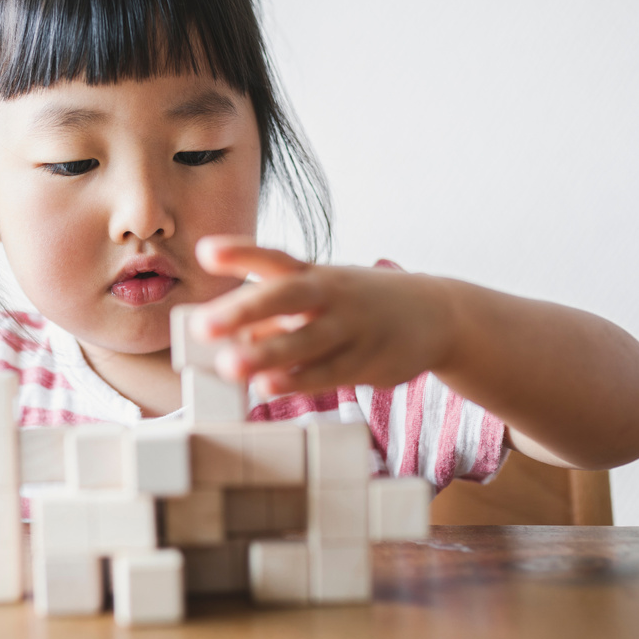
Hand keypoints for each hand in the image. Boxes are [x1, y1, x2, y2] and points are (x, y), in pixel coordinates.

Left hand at [189, 236, 455, 396]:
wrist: (435, 314)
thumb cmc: (359, 304)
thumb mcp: (319, 296)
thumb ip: (272, 316)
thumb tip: (226, 337)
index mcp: (314, 274)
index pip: (274, 258)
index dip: (240, 254)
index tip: (205, 252)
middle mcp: (330, 295)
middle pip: (286, 296)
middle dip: (243, 309)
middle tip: (203, 325)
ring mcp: (351, 328)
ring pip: (305, 341)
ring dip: (266, 354)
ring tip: (230, 366)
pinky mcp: (366, 361)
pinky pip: (327, 372)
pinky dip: (297, 380)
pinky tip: (268, 386)